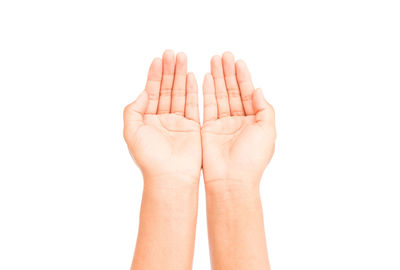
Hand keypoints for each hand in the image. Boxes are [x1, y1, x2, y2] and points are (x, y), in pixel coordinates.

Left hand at [123, 50, 200, 182]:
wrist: (170, 177)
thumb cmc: (149, 158)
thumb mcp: (131, 131)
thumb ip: (133, 110)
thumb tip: (143, 93)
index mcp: (147, 120)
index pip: (152, 92)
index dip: (154, 75)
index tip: (158, 59)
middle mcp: (163, 119)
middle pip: (167, 89)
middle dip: (169, 70)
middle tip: (172, 53)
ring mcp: (178, 123)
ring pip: (180, 94)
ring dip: (180, 75)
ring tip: (182, 58)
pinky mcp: (192, 128)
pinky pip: (193, 105)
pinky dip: (192, 90)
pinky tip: (191, 76)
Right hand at [201, 52, 275, 184]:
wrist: (231, 179)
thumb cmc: (252, 159)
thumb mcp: (268, 131)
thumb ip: (264, 108)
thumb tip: (258, 90)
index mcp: (253, 121)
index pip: (247, 93)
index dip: (243, 77)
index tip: (237, 61)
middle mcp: (238, 121)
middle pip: (232, 91)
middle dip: (228, 73)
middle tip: (223, 55)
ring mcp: (222, 124)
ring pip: (219, 95)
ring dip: (217, 78)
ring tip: (213, 60)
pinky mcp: (207, 129)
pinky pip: (207, 106)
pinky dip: (206, 91)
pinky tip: (205, 77)